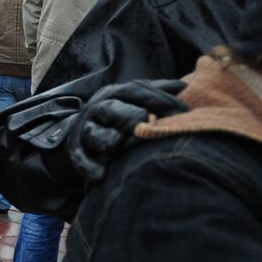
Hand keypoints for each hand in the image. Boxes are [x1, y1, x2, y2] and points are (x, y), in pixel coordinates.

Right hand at [67, 79, 188, 182]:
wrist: (80, 131)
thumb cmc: (118, 115)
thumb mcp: (131, 99)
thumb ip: (156, 92)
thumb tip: (183, 87)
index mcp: (114, 94)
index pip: (135, 90)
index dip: (158, 100)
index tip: (181, 112)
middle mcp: (98, 109)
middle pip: (115, 111)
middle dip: (134, 119)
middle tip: (152, 129)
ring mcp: (86, 130)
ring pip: (101, 138)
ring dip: (113, 144)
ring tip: (126, 149)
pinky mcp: (77, 151)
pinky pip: (82, 160)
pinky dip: (91, 167)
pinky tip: (102, 174)